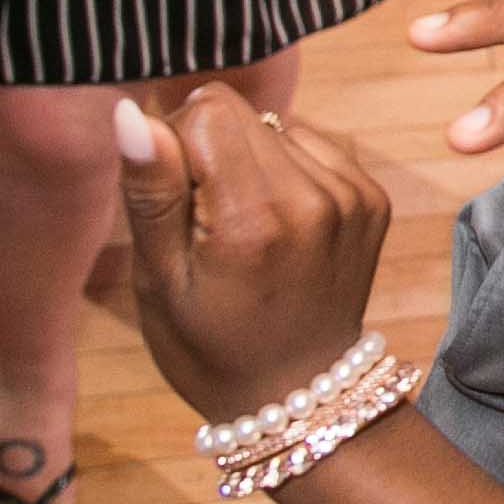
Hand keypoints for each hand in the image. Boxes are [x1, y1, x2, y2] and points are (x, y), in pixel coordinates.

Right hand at [114, 87, 391, 423]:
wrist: (300, 394)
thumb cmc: (210, 347)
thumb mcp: (161, 280)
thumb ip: (151, 190)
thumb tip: (130, 112)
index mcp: (255, 219)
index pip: (207, 109)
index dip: (174, 143)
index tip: (175, 202)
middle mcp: (315, 197)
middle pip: (241, 111)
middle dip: (209, 150)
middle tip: (206, 223)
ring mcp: (354, 195)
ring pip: (277, 124)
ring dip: (250, 160)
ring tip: (243, 229)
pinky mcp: (373, 197)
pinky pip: (314, 144)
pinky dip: (287, 170)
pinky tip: (277, 224)